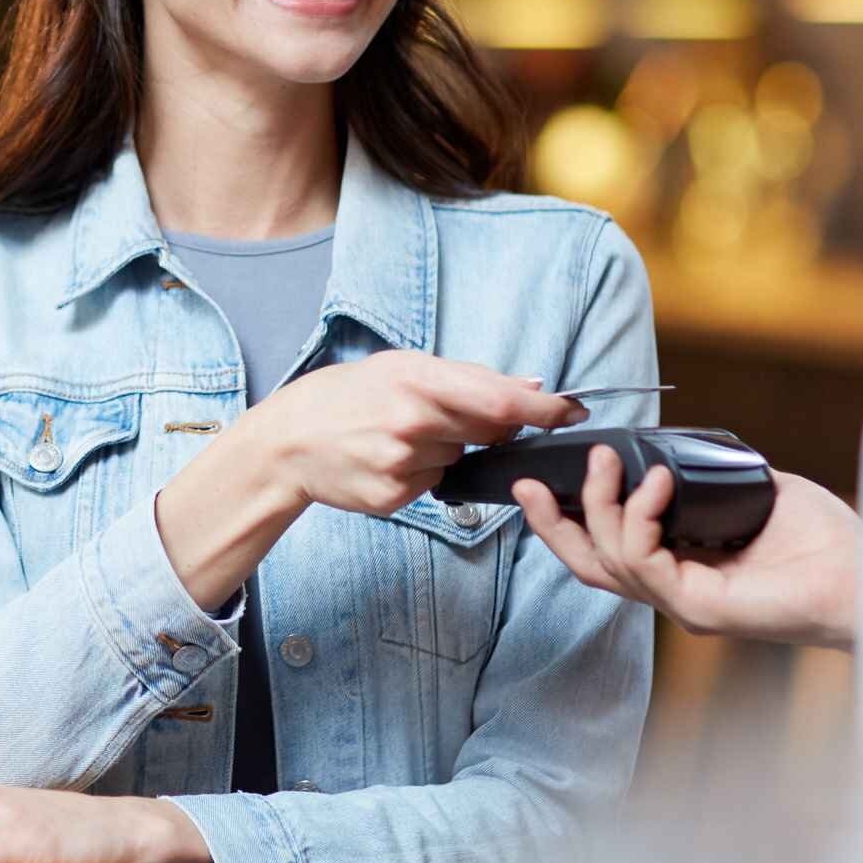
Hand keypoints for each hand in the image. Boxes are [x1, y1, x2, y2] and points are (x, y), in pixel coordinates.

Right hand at [158, 351, 587, 605]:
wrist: (289, 440)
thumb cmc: (349, 394)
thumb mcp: (403, 366)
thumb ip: (469, 377)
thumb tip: (533, 385)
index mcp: (418, 379)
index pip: (501, 398)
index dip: (545, 409)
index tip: (573, 412)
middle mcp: (413, 422)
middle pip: (488, 430)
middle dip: (492, 425)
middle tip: (457, 415)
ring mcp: (403, 463)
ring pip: (460, 458)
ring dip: (449, 447)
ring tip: (401, 434)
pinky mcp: (396, 496)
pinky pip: (435, 483)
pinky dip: (424, 471)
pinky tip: (389, 458)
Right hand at [514, 449, 858, 650]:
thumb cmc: (826, 540)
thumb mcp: (749, 489)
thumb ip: (704, 474)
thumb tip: (665, 449)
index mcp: (683, 569)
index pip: (609, 551)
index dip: (570, 521)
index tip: (544, 481)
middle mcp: (677, 592)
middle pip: (590, 567)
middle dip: (552, 524)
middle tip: (527, 483)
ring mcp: (685, 605)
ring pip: (608, 562)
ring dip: (599, 505)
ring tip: (607, 460)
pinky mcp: (701, 610)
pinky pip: (645, 562)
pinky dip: (641, 516)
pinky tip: (657, 482)